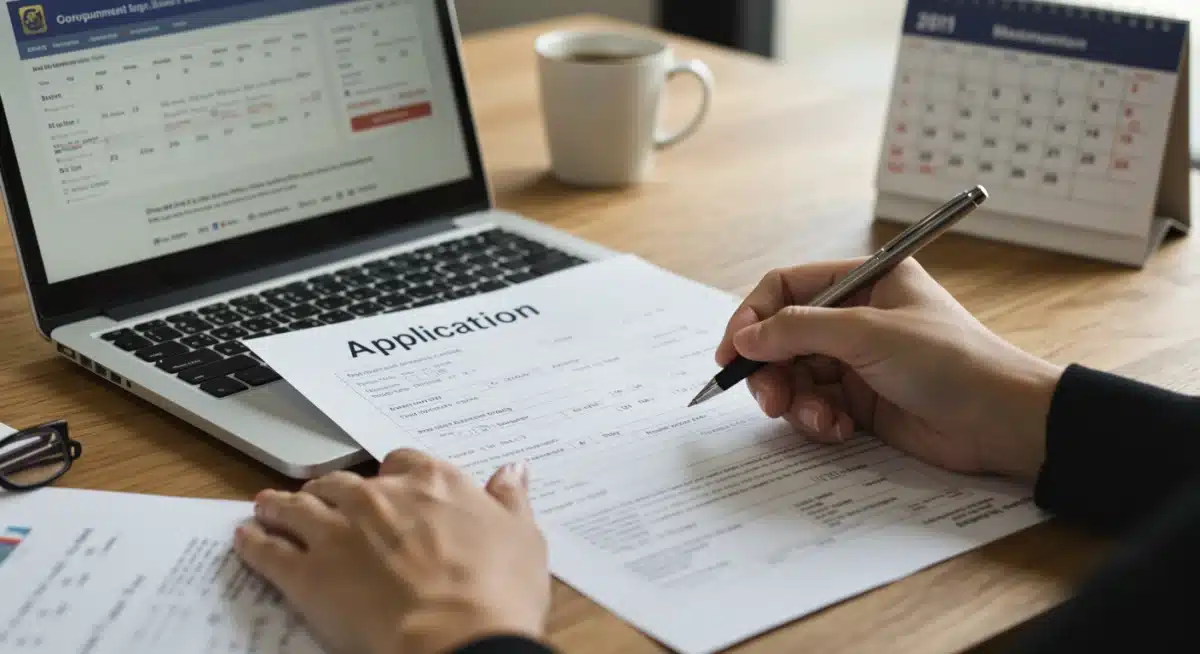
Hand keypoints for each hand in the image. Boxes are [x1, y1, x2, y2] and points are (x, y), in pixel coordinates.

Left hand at [233, 452, 549, 653]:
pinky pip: (271, 550)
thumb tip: (513, 470)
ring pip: (300, 507)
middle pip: (343, 482)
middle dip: (328, 488)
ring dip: (281, 505)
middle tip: (319, 495)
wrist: (456, 636)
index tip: (388, 483)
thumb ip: (511, 500)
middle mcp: (381, 497)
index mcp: (434, 483)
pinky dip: (256, 543)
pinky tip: (246, 539)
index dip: (392, 474)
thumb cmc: (498, 591)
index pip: (403, 463)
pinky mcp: (308, 573)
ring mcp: (339, 532)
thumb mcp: (523, 538)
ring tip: (267, 506)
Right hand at [716, 258, 1063, 479]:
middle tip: (769, 398)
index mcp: (863, 280)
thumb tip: (746, 337)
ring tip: (817, 418)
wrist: (1002, 423)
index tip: (732, 353)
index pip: (786, 288)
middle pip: (782, 337)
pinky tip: (840, 430)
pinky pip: (815, 406)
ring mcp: (857, 361)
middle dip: (770, 369)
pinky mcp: (861, 402)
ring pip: (794, 376)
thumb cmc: (950, 362)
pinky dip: (817, 420)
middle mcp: (855, 317)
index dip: (753, 317)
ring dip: (795, 401)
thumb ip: (798, 330)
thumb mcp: (867, 333)